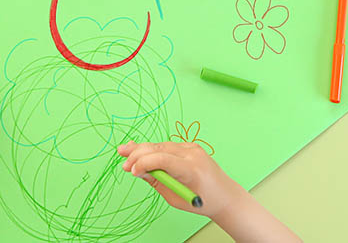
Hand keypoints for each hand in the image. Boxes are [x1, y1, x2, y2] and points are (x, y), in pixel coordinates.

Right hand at [119, 141, 301, 241]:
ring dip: (143, 149)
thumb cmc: (201, 201)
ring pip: (161, 145)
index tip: (132, 171)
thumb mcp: (176, 198)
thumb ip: (157, 182)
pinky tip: (139, 149)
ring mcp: (192, 148)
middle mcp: (192, 154)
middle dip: (139, 154)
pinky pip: (167, 146)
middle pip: (159, 148)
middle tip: (123, 163)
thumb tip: (138, 171)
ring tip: (124, 151)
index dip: (144, 163)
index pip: (163, 159)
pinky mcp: (190, 146)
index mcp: (191, 169)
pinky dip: (153, 149)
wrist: (224, 194)